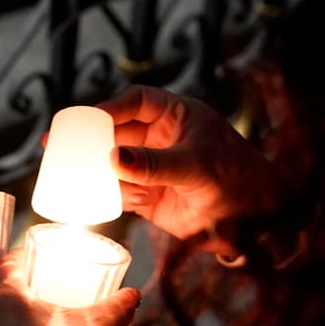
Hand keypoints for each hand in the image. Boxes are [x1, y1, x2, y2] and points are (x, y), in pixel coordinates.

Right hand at [95, 85, 275, 248]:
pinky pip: (120, 191)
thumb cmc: (238, 181)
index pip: (138, 101)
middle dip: (97, 140)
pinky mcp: (148, 196)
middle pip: (118, 131)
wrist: (254, 224)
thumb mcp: (196, 165)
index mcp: (177, 116)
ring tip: (96, 178)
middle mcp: (161, 139)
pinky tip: (127, 199)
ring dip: (103, 171)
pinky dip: (114, 195)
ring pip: (114, 162)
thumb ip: (154, 163)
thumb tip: (114, 157)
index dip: (112, 106)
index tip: (90, 116)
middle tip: (69, 147)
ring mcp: (152, 167)